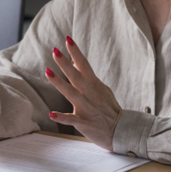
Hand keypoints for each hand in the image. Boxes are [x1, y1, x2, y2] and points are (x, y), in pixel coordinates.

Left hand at [46, 36, 121, 150]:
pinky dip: (62, 117)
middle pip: (77, 77)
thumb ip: (87, 76)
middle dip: (65, 64)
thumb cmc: (109, 110)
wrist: (123, 131)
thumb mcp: (101, 90)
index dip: (76, 53)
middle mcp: (90, 95)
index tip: (68, 39)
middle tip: (55, 51)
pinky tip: (51, 114)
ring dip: (60, 84)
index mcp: (94, 86)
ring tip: (48, 72)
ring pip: (72, 94)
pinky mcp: (84, 123)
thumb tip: (73, 61)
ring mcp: (87, 108)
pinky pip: (72, 120)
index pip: (84, 65)